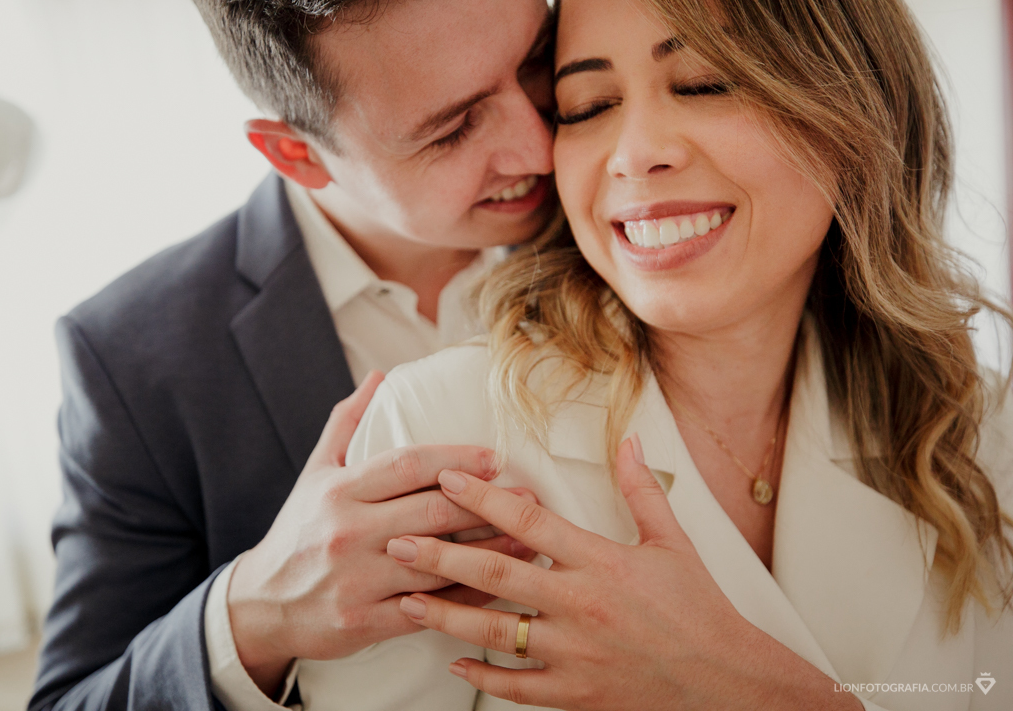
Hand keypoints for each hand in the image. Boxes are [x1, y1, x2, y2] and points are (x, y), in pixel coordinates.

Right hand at [228, 371, 537, 695]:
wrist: (261, 604)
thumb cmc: (298, 532)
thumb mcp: (314, 474)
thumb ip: (347, 423)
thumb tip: (378, 376)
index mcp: (340, 491)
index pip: (407, 465)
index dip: (455, 459)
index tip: (494, 458)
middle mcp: (348, 532)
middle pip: (431, 512)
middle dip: (487, 504)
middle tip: (529, 497)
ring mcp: (357, 580)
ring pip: (437, 565)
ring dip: (489, 553)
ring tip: (529, 542)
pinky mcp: (365, 621)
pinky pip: (429, 610)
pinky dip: (467, 601)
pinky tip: (498, 589)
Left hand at [388, 436, 863, 710]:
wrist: (726, 683)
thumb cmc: (700, 609)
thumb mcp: (674, 543)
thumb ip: (642, 490)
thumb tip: (628, 439)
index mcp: (602, 563)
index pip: (531, 522)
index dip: (484, 497)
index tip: (447, 478)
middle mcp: (580, 607)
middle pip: (498, 576)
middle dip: (443, 555)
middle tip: (399, 541)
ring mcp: (574, 654)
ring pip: (495, 633)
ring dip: (447, 615)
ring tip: (408, 599)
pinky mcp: (575, 693)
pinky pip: (517, 686)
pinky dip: (483, 675)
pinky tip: (455, 662)